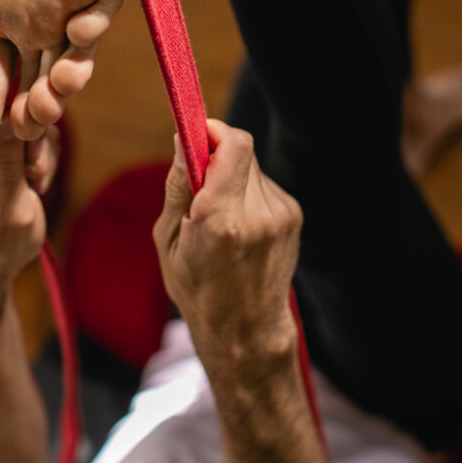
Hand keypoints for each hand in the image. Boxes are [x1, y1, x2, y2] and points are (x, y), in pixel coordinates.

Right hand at [0, 0, 127, 139]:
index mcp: (25, 46)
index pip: (17, 91)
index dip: (18, 122)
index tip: (8, 139)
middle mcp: (56, 39)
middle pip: (49, 83)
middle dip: (41, 107)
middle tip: (33, 121)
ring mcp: (82, 17)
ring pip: (76, 56)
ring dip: (68, 77)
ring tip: (60, 85)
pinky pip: (99, 13)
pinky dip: (91, 23)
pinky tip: (80, 28)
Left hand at [0, 121, 59, 318]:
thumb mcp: (12, 209)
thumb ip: (8, 162)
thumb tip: (8, 115)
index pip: (4, 114)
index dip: (28, 136)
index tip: (34, 173)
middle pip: (14, 119)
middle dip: (35, 150)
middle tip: (36, 184)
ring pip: (21, 129)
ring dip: (38, 159)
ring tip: (33, 190)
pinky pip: (18, 141)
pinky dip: (32, 162)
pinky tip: (30, 187)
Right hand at [153, 119, 302, 365]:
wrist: (247, 331)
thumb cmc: (198, 289)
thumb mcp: (167, 241)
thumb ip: (179, 186)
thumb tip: (184, 138)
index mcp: (221, 220)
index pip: (234, 144)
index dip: (213, 132)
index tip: (196, 135)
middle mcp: (258, 214)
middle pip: (242, 152)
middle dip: (217, 157)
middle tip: (199, 185)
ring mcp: (282, 216)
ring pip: (252, 168)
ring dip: (233, 179)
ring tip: (220, 218)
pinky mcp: (294, 216)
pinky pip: (264, 187)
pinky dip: (248, 195)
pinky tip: (239, 228)